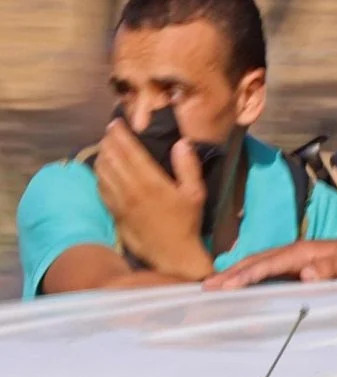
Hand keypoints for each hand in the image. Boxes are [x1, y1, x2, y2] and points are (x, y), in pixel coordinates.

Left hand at [95, 120, 212, 279]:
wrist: (170, 253)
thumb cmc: (186, 222)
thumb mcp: (196, 193)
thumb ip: (188, 167)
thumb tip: (181, 143)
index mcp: (150, 182)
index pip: (129, 152)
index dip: (120, 136)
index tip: (116, 123)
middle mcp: (130, 190)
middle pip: (112, 159)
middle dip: (108, 142)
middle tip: (110, 131)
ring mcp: (119, 202)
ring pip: (102, 172)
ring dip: (102, 156)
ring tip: (105, 145)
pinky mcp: (114, 212)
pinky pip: (101, 187)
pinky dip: (99, 173)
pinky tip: (103, 169)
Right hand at [204, 235, 336, 288]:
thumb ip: (332, 268)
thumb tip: (306, 274)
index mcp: (302, 253)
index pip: (268, 265)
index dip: (247, 275)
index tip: (226, 286)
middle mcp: (292, 253)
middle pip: (255, 262)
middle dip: (230, 274)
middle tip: (205, 288)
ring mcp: (291, 259)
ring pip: (256, 265)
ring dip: (234, 274)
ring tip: (211, 287)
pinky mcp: (292, 266)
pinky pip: (264, 271)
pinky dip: (246, 277)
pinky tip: (235, 287)